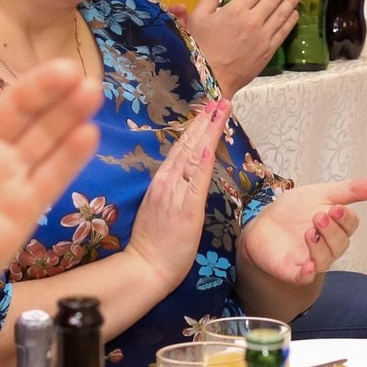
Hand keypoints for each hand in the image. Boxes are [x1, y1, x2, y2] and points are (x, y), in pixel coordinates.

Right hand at [126, 100, 226, 289]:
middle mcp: (166, 182)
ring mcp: (175, 193)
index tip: (208, 109)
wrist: (145, 267)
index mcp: (161, 181)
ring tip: (220, 110)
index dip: (195, 127)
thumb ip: (173, 190)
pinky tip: (210, 144)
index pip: (180, 148)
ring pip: (193, 155)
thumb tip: (185, 176)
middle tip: (219, 99)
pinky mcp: (186, 209)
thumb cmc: (154, 244)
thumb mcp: (161, 209)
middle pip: (187, 145)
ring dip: (208, 131)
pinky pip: (196, 181)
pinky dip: (203, 161)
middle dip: (204, 120)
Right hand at [185, 0, 296, 92]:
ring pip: (281, 14)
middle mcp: (253, 20)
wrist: (209, 79)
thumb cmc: (199, 47)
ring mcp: (263, 36)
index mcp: (235, 10)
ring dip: (291, 1)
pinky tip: (294, 14)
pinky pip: (283, 32)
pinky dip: (290, 21)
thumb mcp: (198, 17)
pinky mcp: (268, 51)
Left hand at [242, 177, 366, 285]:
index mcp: (336, 228)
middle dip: (331, 231)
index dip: (345, 219)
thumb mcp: (322, 194)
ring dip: (319, 247)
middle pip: (339, 244)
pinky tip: (307, 266)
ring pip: (324, 261)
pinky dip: (307, 273)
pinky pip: (303, 278)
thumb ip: (350, 191)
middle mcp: (327, 247)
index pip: (350, 226)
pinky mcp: (291, 271)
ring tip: (308, 232)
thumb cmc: (294, 211)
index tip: (337, 208)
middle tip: (318, 216)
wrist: (263, 223)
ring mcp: (310, 260)